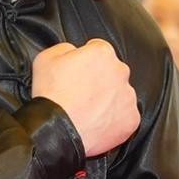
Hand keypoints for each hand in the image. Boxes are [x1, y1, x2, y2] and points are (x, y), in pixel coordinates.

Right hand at [30, 39, 139, 155]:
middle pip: (112, 71)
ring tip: (89, 110)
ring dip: (108, 99)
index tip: (79, 71)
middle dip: (100, 79)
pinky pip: (125, 116)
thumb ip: (66, 48)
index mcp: (102, 53)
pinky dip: (114, 119)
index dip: (87, 60)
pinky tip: (98, 122)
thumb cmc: (51, 95)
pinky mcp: (132, 119)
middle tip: (82, 93)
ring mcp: (128, 96)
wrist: (58, 130)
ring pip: (120, 94)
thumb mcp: (46, 58)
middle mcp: (120, 71)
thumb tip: (74, 51)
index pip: (98, 49)